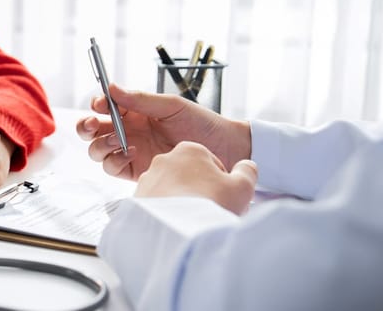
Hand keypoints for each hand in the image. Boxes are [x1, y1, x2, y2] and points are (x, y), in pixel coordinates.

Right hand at [76, 84, 250, 179]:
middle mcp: (127, 131)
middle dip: (85, 126)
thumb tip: (111, 88)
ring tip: (118, 141)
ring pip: (97, 150)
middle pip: (92, 130)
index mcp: (134, 111)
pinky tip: (132, 154)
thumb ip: (140, 99)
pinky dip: (114, 161)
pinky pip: (111, 167)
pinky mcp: (134, 171)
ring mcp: (129, 151)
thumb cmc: (201, 123)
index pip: (104, 106)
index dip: (97, 104)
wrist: (224, 151)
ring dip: (99, 144)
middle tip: (93, 124)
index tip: (100, 104)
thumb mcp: (171, 105)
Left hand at [134, 142, 257, 214]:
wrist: (179, 232)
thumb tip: (246, 166)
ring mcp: (146, 180)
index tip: (223, 197)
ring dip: (181, 201)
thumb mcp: (242, 186)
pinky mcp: (136, 199)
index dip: (221, 182)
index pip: (210, 163)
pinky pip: (156, 205)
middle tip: (209, 209)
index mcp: (189, 150)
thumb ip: (247, 171)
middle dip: (199, 190)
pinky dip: (166, 213)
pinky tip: (176, 224)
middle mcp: (163, 160)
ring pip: (170, 190)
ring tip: (192, 219)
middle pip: (188, 175)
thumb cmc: (211, 205)